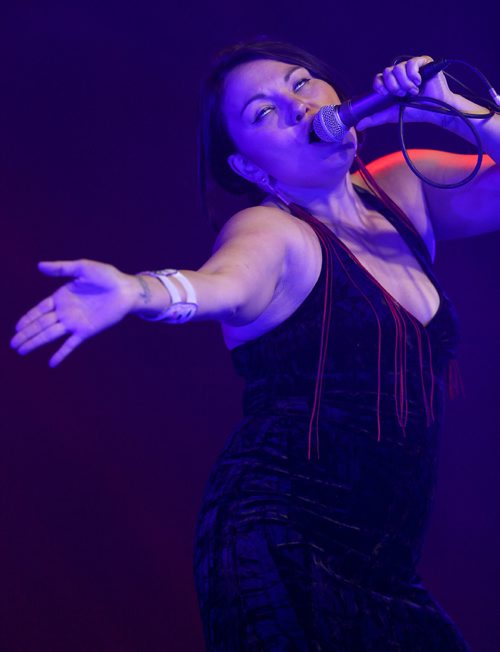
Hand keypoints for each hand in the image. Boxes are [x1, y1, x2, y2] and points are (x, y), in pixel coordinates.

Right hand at [10, 259, 135, 366]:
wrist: (126, 289)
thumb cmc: (106, 276)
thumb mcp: (82, 267)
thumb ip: (61, 268)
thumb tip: (39, 266)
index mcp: (62, 296)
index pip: (40, 309)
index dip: (27, 318)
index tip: (16, 328)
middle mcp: (66, 311)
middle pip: (41, 324)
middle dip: (26, 334)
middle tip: (12, 344)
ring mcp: (75, 322)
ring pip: (50, 335)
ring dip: (35, 343)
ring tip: (21, 351)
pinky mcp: (86, 331)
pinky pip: (70, 344)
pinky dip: (61, 354)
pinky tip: (51, 363)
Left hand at [356, 55, 455, 129]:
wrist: (434, 110)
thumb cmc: (414, 111)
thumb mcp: (391, 115)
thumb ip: (375, 118)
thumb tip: (358, 126)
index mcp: (391, 83)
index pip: (378, 78)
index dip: (379, 84)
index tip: (384, 93)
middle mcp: (399, 74)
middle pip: (387, 72)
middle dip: (394, 86)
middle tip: (403, 95)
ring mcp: (411, 67)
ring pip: (399, 68)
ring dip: (405, 83)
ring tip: (413, 92)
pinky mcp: (423, 62)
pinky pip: (412, 63)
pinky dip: (413, 75)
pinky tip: (419, 82)